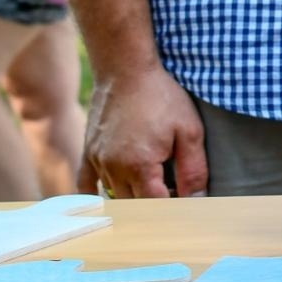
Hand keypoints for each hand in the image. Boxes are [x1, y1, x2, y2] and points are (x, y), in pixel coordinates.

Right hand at [79, 64, 207, 198]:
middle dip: (155, 208)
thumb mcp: (189, 131)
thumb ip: (193, 170)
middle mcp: (114, 168)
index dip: (174, 211)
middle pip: (135, 207)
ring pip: (114, 197)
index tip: (186, 210)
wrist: (125, 70)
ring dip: (132, 201)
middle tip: (173, 201)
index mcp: (140, 166)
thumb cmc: (161, 97)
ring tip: (152, 196)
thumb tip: (196, 202)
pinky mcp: (89, 152)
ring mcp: (98, 162)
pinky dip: (95, 199)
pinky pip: (86, 186)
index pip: (157, 207)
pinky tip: (104, 207)